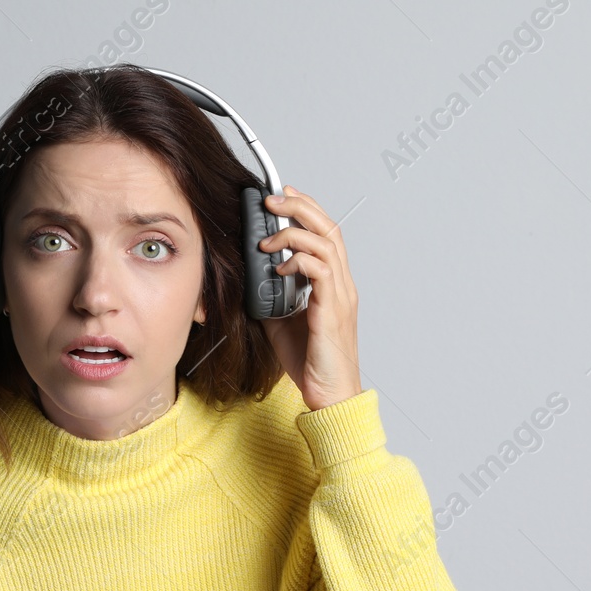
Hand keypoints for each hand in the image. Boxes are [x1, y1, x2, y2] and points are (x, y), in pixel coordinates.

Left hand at [256, 185, 362, 410]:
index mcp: (333, 284)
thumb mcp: (280, 322)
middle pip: (329, 228)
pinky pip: (320, 272)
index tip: (282, 196)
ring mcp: (340, 296)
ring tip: (266, 238)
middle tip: (272, 199)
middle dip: (300, 207)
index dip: (306, 209)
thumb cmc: (310, 362)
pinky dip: (298, 261)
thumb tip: (249, 279)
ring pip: (327, 243)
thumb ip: (271, 297)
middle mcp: (341, 285)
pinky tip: (278, 267)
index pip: (325, 234)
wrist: (329, 394)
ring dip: (294, 232)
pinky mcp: (332, 310)